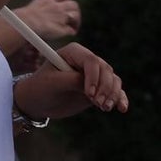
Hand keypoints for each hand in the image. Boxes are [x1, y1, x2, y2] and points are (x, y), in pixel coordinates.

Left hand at [13, 42, 127, 120]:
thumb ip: (73, 81)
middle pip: (105, 69)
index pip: (91, 60)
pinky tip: (122, 108)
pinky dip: (120, 98)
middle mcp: (86, 61)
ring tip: (104, 108)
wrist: (38, 101)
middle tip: (98, 104)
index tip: (89, 94)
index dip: (94, 76)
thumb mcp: (53, 84)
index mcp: (73, 52)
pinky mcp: (98, 88)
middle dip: (105, 88)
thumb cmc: (41, 88)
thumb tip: (94, 86)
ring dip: (113, 94)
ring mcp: (93, 75)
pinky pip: (115, 90)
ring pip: (113, 79)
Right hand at [16, 0, 80, 39]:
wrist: (25, 24)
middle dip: (74, 10)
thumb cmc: (23, 18)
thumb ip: (40, 8)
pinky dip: (72, 31)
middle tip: (72, 18)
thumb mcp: (32, 8)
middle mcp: (56, 6)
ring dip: (76, 21)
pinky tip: (70, 33)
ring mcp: (61, 17)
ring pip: (76, 15)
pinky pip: (71, 30)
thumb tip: (40, 14)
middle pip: (73, 4)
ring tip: (73, 27)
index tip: (64, 4)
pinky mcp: (63, 29)